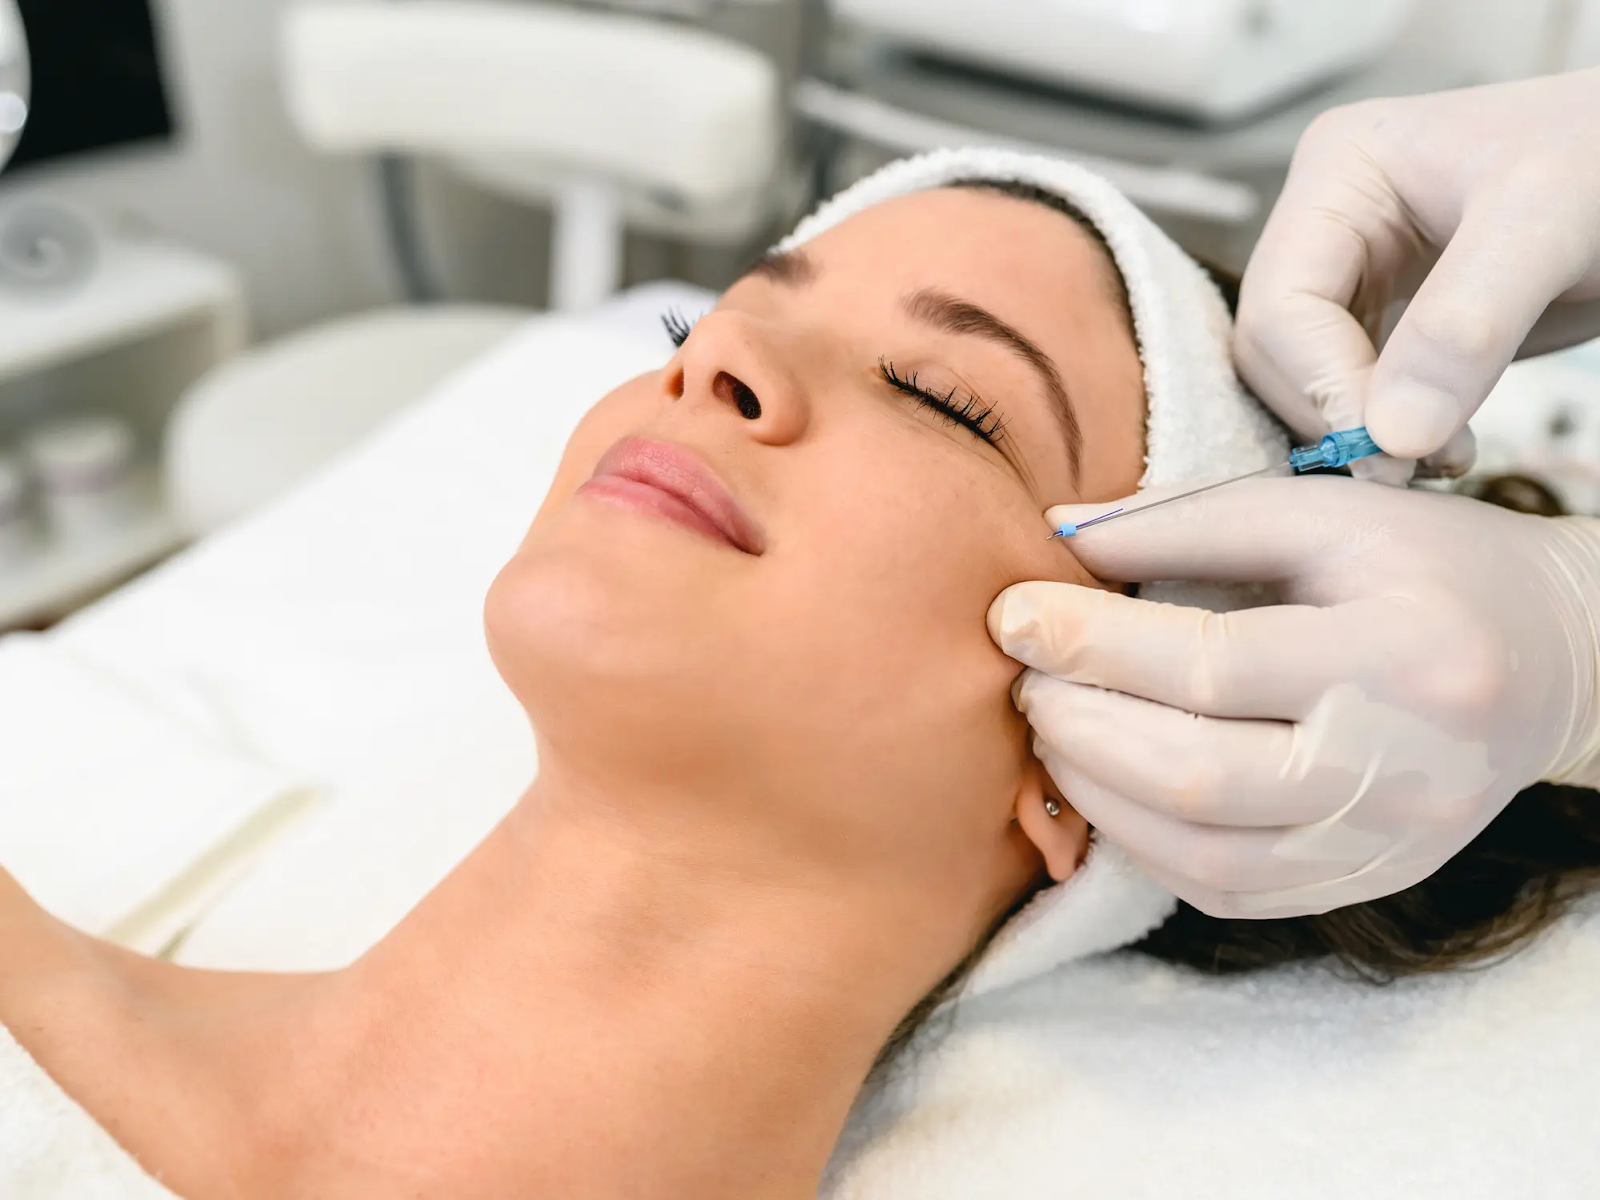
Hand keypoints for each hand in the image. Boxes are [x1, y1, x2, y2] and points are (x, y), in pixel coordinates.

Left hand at [989, 477, 1599, 917]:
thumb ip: (1191, 522)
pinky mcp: (1368, 883)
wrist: (1560, 661)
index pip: (1212, 666)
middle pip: (1198, 776)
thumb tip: (1055, 536)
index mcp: (1401, 655)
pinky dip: (1144, 844)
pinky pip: (1229, 893)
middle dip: (1079, 726)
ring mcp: (1389, 846)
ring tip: (1051, 730)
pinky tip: (1107, 787)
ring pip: (1204, 856)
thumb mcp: (1327, 513)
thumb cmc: (1432, 567)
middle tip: (1022, 679)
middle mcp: (1404, 769)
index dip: (1091, 642)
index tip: (1010, 614)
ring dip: (1098, 794)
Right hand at [1236, 67, 1599, 481]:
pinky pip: (1348, 394)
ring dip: (1356, 436)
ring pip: (1300, 383)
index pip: (1279, 306)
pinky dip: (1382, 435)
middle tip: (1414, 468)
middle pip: (1274, 352)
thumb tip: (1388, 439)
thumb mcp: (1549, 223)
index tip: (1392, 452)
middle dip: (1336, 417)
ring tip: (1441, 457)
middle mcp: (1327, 225)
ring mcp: (1353, 276)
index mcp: (1338, 171)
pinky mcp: (1386, 323)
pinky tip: (1440, 448)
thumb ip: (1465, 326)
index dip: (1322, 386)